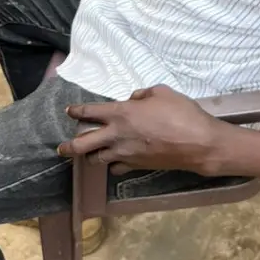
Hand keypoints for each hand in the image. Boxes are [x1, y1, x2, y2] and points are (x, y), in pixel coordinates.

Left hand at [58, 84, 223, 175]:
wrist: (197, 143)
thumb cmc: (181, 112)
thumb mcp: (162, 92)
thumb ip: (143, 94)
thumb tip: (134, 99)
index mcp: (121, 113)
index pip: (89, 112)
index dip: (77, 111)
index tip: (70, 111)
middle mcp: (117, 135)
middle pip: (82, 144)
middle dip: (69, 146)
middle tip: (62, 148)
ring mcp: (125, 154)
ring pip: (97, 159)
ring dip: (92, 155)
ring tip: (91, 153)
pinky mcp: (136, 166)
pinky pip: (116, 168)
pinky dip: (113, 164)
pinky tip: (116, 161)